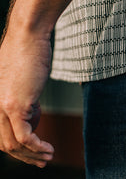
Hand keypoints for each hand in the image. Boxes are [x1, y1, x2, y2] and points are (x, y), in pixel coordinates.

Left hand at [0, 30, 53, 167]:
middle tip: (41, 161)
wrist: (28, 37)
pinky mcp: (15, 105)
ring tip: (48, 157)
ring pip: (13, 145)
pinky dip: (36, 147)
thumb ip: (26, 101)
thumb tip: (34, 117)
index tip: (33, 153)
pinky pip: (25, 136)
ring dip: (32, 155)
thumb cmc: (28, 55)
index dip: (16, 148)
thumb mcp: (25, 82)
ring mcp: (2, 107)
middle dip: (24, 157)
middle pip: (4, 144)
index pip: (1, 134)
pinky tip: (48, 149)